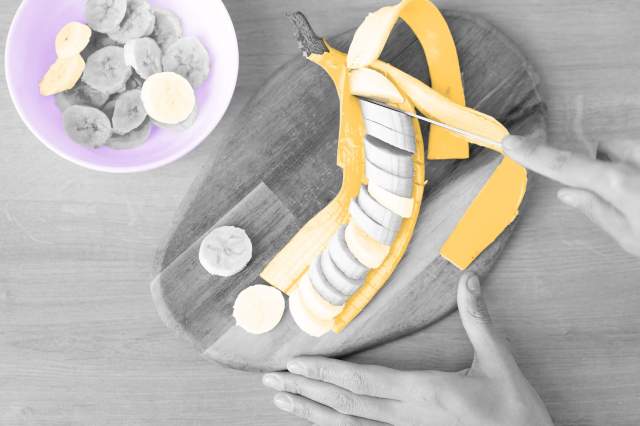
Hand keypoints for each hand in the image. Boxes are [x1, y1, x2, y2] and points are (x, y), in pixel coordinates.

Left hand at [262, 273, 552, 424]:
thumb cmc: (516, 412)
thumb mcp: (499, 362)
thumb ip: (479, 320)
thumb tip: (469, 278)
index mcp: (426, 393)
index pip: (363, 381)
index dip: (326, 372)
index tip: (294, 364)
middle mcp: (408, 418)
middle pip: (346, 403)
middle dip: (305, 391)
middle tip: (270, 382)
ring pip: (349, 424)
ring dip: (312, 413)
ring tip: (282, 402)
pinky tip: (318, 421)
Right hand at [503, 134, 639, 256]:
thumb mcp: (633, 238)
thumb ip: (598, 212)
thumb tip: (566, 193)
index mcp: (618, 184)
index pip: (565, 166)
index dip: (534, 154)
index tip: (510, 143)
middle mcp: (635, 159)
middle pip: (603, 150)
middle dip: (604, 166)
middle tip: (621, 196)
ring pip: (629, 148)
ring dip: (628, 166)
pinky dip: (639, 169)